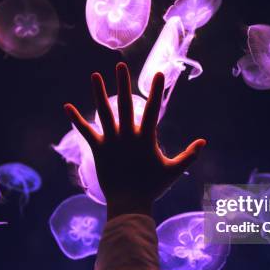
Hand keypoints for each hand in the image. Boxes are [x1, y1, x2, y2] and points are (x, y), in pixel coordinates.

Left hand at [64, 62, 205, 218]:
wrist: (129, 203)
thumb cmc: (152, 187)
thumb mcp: (173, 171)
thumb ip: (189, 155)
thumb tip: (203, 142)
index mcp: (146, 138)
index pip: (154, 109)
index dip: (156, 91)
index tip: (158, 74)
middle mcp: (128, 135)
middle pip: (125, 104)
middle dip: (123, 83)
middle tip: (120, 65)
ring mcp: (111, 141)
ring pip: (104, 112)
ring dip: (99, 93)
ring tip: (95, 75)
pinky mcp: (98, 149)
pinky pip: (86, 131)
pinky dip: (76, 119)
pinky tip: (67, 107)